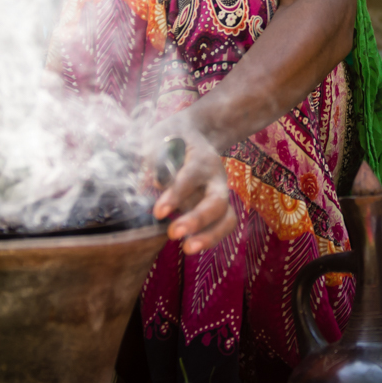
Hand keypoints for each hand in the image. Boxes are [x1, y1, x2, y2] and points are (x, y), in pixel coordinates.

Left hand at [151, 126, 236, 254]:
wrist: (195, 133)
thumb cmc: (172, 136)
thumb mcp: (160, 136)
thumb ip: (155, 156)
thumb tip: (154, 181)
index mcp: (201, 157)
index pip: (191, 177)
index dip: (176, 195)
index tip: (158, 213)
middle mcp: (216, 177)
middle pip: (216, 201)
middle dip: (197, 219)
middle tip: (174, 233)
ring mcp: (220, 193)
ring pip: (227, 218)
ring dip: (210, 236)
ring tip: (187, 249)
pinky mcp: (218, 208)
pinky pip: (224, 226)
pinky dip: (211, 238)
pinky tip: (191, 247)